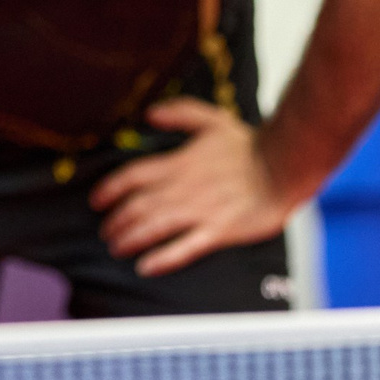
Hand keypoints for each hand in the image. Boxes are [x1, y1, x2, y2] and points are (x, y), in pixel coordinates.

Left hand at [88, 98, 291, 277]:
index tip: (96, 201)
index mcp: (179, 163)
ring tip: (117, 247)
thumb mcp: (211, 119)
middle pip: (138, 206)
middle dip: (116, 220)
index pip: (133, 176)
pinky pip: (185, 248)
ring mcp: (200, 211)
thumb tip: (150, 113)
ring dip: (131, 238)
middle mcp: (184, 188)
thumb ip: (179, 113)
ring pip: (154, 227)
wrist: (283, 166)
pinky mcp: (218, 230)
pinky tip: (146, 266)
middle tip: (106, 231)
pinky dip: (163, 258)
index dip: (110, 189)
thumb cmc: (249, 145)